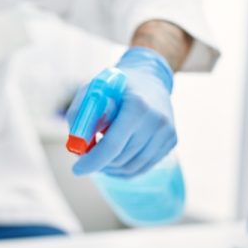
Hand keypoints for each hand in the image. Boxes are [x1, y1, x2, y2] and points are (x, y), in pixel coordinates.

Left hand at [67, 47, 176, 177]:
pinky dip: (124, 168)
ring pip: (131, 167)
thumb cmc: (116, 86)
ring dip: (110, 167)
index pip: (112, 145)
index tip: (77, 169)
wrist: (149, 78)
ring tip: (100, 155)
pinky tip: (115, 158)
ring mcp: (166, 132)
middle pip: (120, 158)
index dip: (93, 161)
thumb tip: (77, 147)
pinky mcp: (171, 141)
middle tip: (85, 157)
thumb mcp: (93, 92)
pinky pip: (143, 167)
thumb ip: (80, 115)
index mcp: (137, 106)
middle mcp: (156, 121)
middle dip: (99, 162)